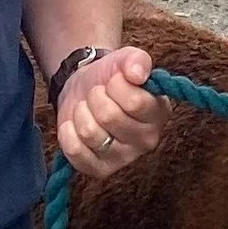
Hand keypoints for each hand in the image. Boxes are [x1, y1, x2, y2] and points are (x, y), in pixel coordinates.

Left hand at [53, 45, 165, 180]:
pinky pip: (75, 151)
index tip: (114, 80)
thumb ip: (137, 60)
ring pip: (90, 133)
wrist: (87, 89)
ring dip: (81, 113)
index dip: (116, 85)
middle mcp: (148, 140)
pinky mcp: (100, 169)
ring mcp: (124, 158)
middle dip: (96, 97)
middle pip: (110, 117)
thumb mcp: (126, 59)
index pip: (135, 102)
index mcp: (160, 113)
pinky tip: (75, 125)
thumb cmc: (111, 77)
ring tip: (87, 109)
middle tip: (98, 94)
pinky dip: (68, 133)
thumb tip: (137, 73)